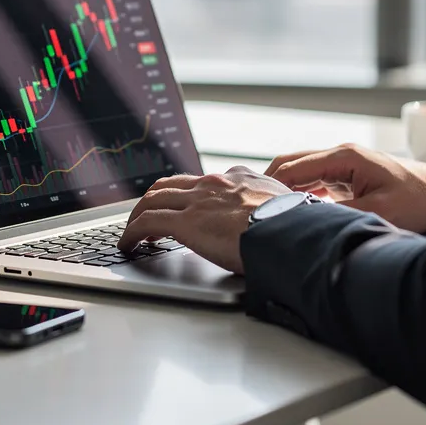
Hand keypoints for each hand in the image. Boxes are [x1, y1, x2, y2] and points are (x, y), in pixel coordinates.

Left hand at [117, 166, 290, 274]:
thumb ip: (275, 214)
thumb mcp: (288, 211)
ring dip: (139, 214)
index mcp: (241, 179)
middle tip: (147, 214)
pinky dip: (133, 232)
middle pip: (172, 184)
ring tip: (133, 230)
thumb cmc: (297, 229)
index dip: (190, 194)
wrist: (292, 233)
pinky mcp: (185, 221)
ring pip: (154, 198)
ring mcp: (198, 199)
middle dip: (155, 198)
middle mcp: (216, 183)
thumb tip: (281, 227)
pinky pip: (147, 223)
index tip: (186, 206)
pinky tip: (128, 244)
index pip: (206, 181)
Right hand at [265, 143, 425, 232]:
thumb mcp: (379, 212)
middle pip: (290, 162)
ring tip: (266, 210)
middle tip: (253, 208)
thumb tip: (307, 222)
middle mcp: (339, 154)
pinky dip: (297, 190)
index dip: (271, 185)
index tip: (255, 204)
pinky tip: (290, 209)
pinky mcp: (345, 173)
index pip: (294, 166)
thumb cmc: (416, 200)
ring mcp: (341, 162)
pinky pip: (311, 178)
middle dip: (269, 184)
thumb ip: (340, 215)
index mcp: (344, 157)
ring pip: (298, 169)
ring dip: (282, 187)